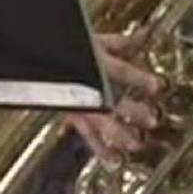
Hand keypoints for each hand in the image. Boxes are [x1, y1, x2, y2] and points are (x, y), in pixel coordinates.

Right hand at [69, 33, 160, 161]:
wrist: (37, 61)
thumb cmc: (64, 49)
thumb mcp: (93, 41)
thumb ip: (120, 42)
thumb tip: (143, 33)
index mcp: (93, 66)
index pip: (119, 72)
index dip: (138, 79)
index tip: (156, 86)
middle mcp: (87, 89)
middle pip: (111, 102)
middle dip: (132, 112)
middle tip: (151, 120)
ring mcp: (80, 105)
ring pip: (100, 124)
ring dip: (119, 136)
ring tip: (136, 146)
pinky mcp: (73, 117)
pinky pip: (88, 136)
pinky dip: (101, 149)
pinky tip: (113, 160)